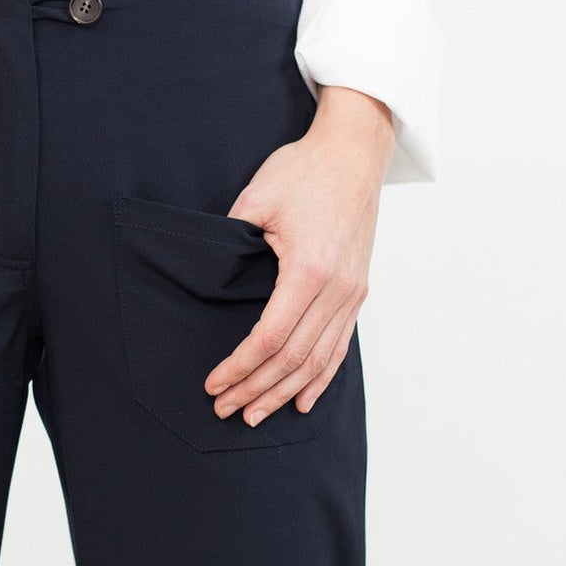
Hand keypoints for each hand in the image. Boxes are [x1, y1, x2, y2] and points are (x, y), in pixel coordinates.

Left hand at [204, 86, 394, 425]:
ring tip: (256, 414)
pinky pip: (340, 346)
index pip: (269, 338)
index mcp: (309, 270)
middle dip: (256, 389)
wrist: (354, 151)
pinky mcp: (357, 290)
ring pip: (318, 360)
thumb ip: (232, 242)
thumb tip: (208, 278)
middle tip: (225, 410)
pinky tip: (305, 400)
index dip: (239, 367)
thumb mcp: (256, 199)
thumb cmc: (305, 170)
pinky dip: (321, 377)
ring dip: (285, 392)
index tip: (214, 383)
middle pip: (293, 359)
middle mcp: (337, 289)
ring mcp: (352, 293)